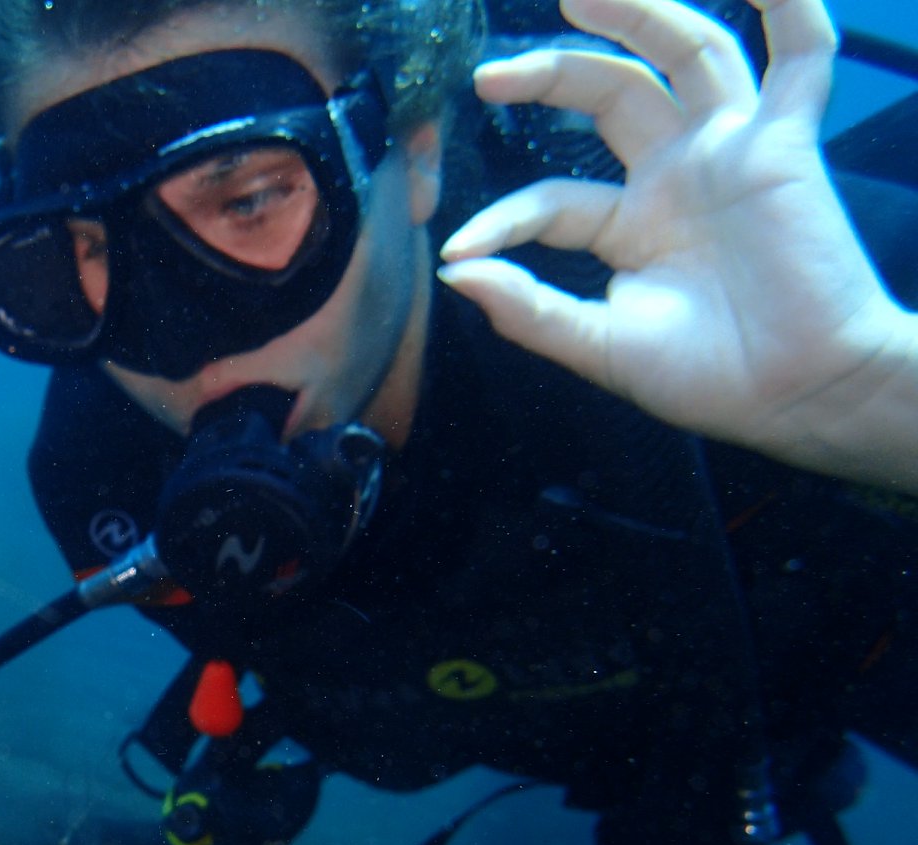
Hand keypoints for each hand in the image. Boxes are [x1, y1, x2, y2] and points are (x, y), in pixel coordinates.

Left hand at [437, 0, 917, 489]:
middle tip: (486, 76)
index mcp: (630, 225)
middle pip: (611, 94)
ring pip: (686, 56)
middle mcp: (676, 176)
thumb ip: (530, 311)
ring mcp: (729, 153)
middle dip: (551, 74)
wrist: (799, 394)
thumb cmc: (708, 379)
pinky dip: (790, 8)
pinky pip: (801, 58)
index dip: (504, 218)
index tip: (459, 249)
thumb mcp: (602, 347)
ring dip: (639, 14)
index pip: (551, 197)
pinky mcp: (784, 146)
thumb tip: (455, 276)